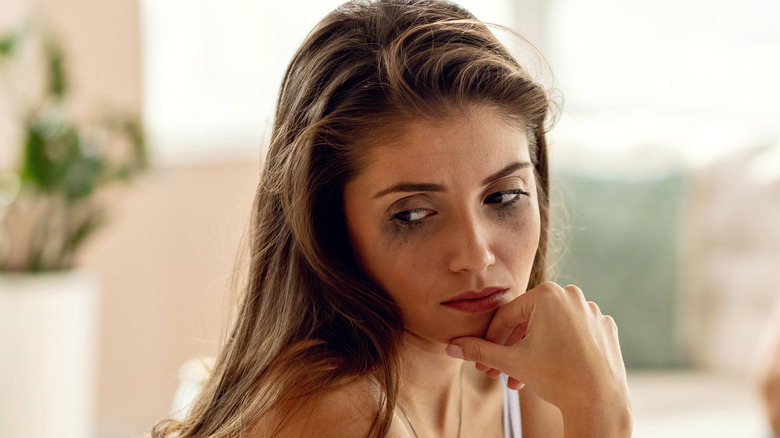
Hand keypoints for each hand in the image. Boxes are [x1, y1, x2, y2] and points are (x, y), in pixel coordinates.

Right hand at [445, 282, 631, 435]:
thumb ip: (480, 350)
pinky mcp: (605, 327)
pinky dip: (559, 348)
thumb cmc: (556, 377)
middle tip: (498, 373)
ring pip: (551, 328)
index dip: (490, 341)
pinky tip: (550, 369)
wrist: (599, 402)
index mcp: (547, 294)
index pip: (507, 316)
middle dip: (511, 349)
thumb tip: (451, 346)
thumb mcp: (511, 361)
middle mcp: (572, 295)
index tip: (482, 362)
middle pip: (529, 321)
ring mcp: (591, 311)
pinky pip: (574, 334)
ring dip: (532, 351)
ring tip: (521, 379)